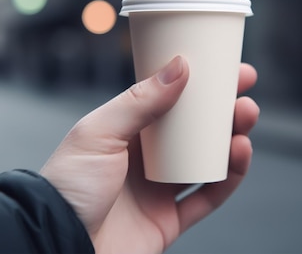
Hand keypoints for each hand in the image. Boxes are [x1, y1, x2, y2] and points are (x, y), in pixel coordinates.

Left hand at [40, 56, 258, 253]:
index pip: (170, 100)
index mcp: (126, 132)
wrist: (55, 244)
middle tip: (244, 91)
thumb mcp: (100, 132)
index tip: (227, 67)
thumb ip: (140, 101)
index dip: (199, 83)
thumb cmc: (67, 186)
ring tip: (246, 118)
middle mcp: (145, 159)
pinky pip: (208, 197)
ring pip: (207, 159)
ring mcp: (158, 190)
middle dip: (223, 108)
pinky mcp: (169, 221)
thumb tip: (179, 66)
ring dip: (232, 137)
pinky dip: (229, 177)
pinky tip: (241, 154)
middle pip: (194, 129)